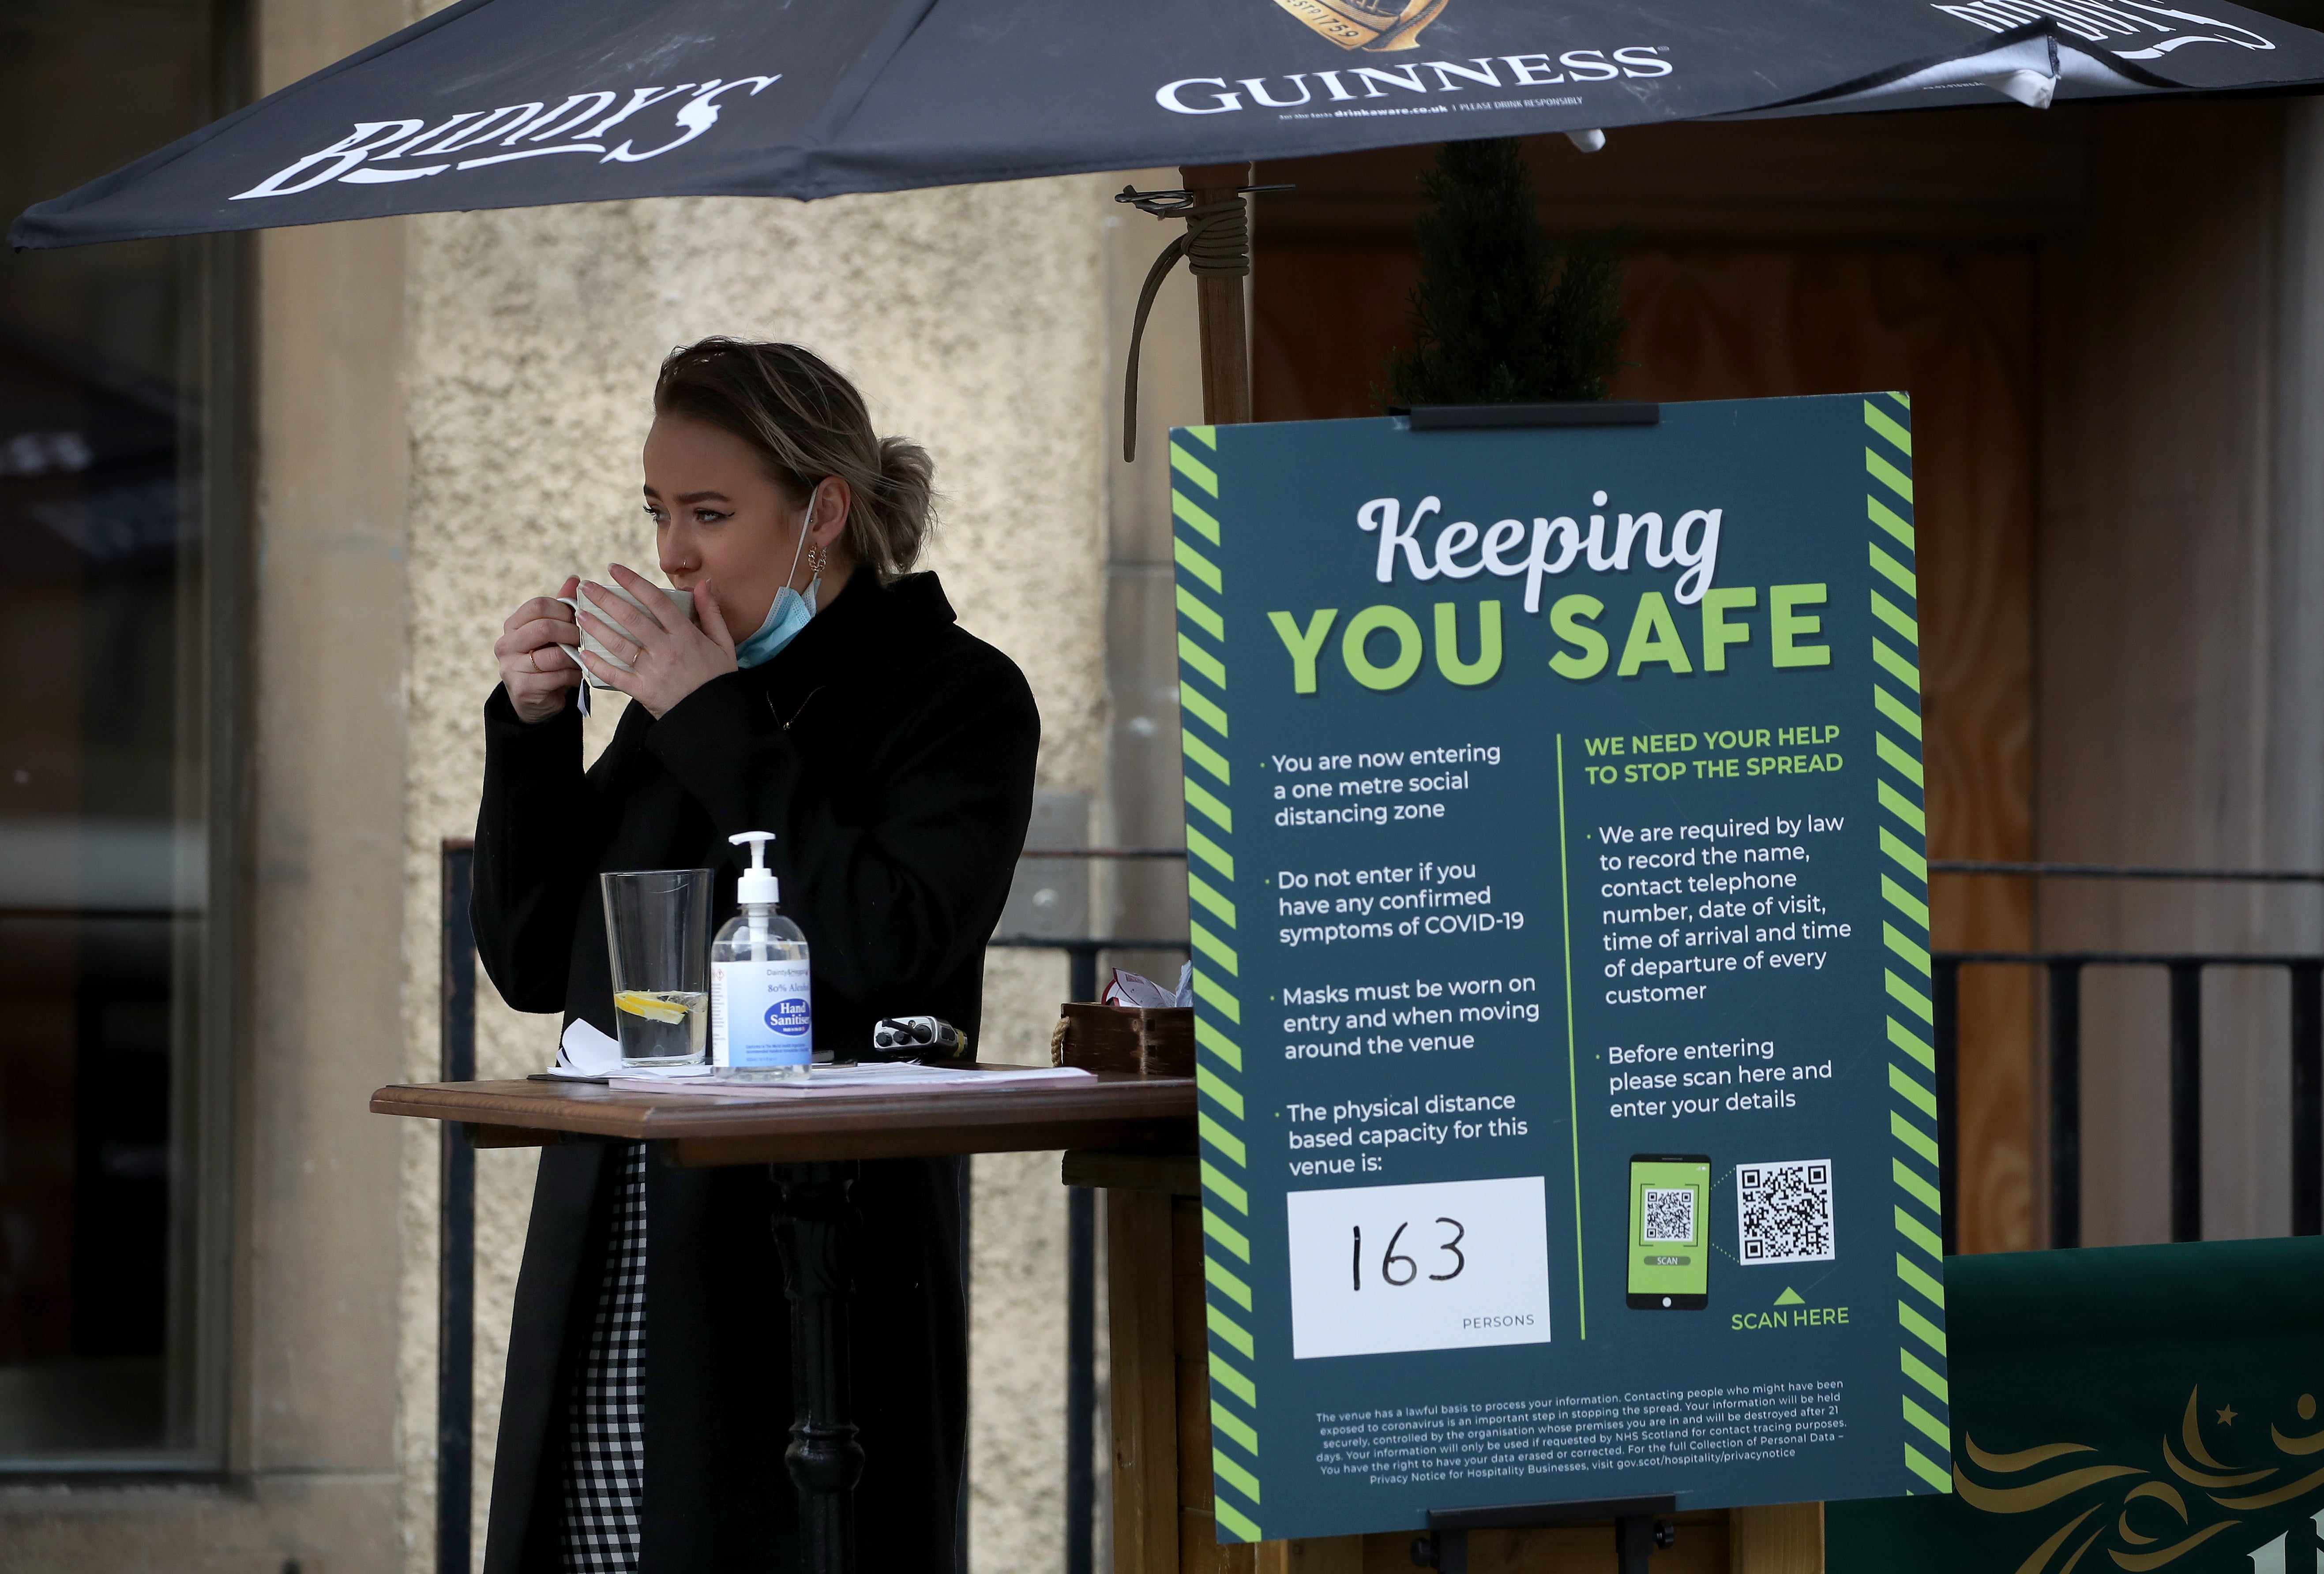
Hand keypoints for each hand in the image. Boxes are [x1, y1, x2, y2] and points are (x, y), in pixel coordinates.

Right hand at [495, 576, 583, 723]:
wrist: (536, 701)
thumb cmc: (548, 661)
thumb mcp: (553, 634)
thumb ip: (561, 608)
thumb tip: (575, 579)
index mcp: (512, 626)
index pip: (538, 605)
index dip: (564, 610)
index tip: (578, 619)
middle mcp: (505, 644)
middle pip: (544, 627)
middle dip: (571, 632)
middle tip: (584, 639)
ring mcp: (510, 668)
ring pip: (554, 655)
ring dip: (575, 657)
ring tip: (583, 659)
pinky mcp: (522, 689)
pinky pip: (557, 677)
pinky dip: (574, 676)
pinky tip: (577, 676)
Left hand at [574, 563, 738, 719]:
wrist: (714, 718)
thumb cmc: (718, 678)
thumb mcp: (723, 643)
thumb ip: (711, 612)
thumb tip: (703, 583)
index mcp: (686, 634)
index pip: (655, 600)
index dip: (633, 581)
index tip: (614, 569)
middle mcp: (666, 649)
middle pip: (631, 618)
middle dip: (606, 599)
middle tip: (586, 587)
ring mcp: (653, 670)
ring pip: (619, 644)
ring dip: (597, 627)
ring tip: (580, 614)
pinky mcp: (643, 691)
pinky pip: (615, 676)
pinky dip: (597, 665)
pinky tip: (584, 653)